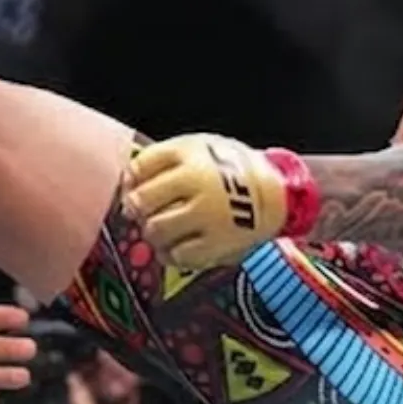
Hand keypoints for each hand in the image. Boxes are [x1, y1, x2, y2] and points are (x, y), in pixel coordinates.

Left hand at [121, 133, 292, 268]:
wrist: (277, 192)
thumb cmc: (228, 170)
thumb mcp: (198, 148)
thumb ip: (161, 160)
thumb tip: (125, 180)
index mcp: (191, 155)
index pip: (139, 168)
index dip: (130, 181)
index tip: (135, 187)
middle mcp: (199, 184)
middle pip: (141, 201)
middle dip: (135, 208)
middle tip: (142, 212)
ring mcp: (209, 215)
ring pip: (155, 230)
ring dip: (152, 232)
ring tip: (163, 228)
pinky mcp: (218, 244)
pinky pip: (177, 255)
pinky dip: (171, 253)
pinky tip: (177, 245)